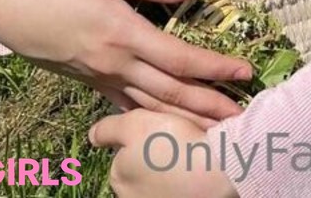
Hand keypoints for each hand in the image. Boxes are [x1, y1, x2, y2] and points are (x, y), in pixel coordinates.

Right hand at [0, 0, 253, 128]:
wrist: (11, 12)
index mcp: (124, 34)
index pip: (179, 58)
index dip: (214, 67)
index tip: (245, 72)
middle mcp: (117, 64)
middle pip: (171, 92)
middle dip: (208, 104)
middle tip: (241, 117)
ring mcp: (104, 79)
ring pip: (151, 106)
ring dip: (185, 119)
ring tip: (214, 129)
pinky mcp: (93, 84)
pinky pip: (128, 108)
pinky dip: (153, 120)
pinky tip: (167, 127)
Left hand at [89, 110, 239, 197]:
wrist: (217, 168)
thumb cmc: (173, 142)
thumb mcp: (135, 123)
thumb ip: (109, 129)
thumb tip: (92, 137)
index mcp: (118, 178)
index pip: (123, 155)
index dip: (142, 138)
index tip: (162, 131)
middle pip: (140, 170)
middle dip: (154, 157)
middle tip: (177, 140)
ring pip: (160, 181)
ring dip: (170, 168)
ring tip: (190, 151)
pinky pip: (178, 189)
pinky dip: (185, 180)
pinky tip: (198, 166)